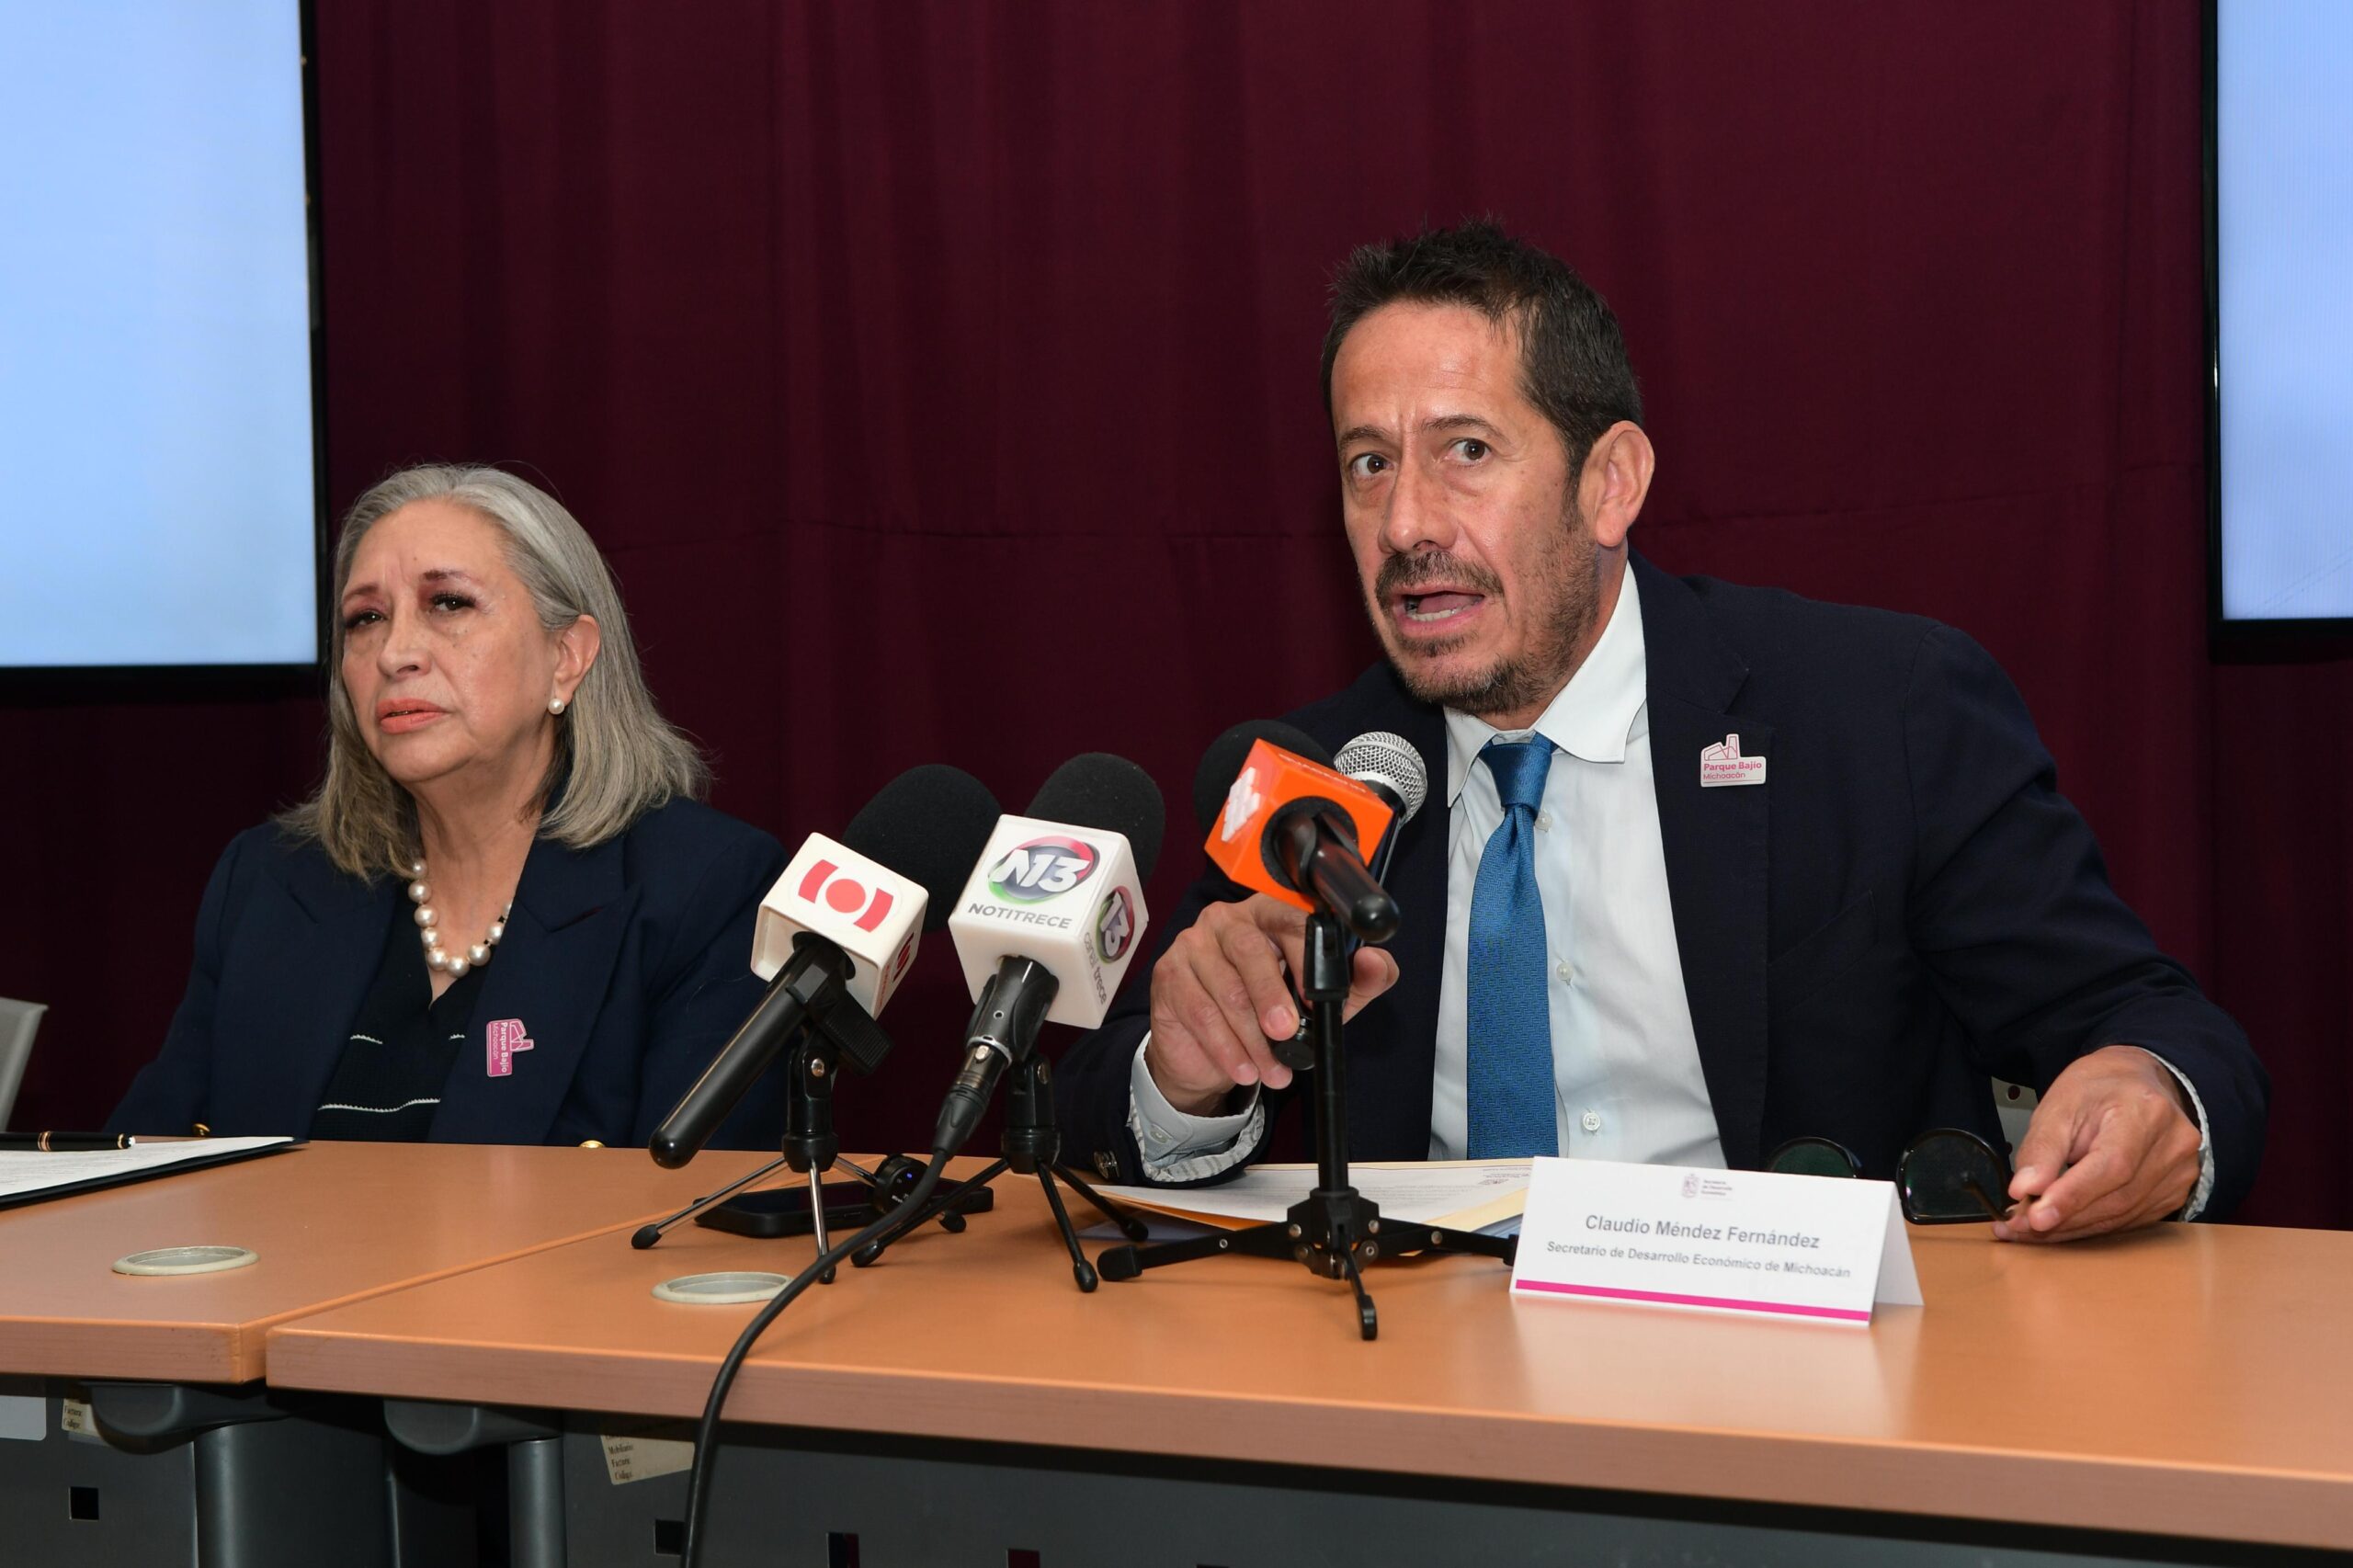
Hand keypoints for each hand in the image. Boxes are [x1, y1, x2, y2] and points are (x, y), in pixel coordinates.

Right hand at [1144, 894, 1399, 1115]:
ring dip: (1251, 1037)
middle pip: (1249, 950)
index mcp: (1267, 914)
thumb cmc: (1269, 1016)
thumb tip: (1375, 962)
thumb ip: (1357, 983)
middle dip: (1271, 995)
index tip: (1317, 998)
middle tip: (1286, 1032)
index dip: (1305, 958)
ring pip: (1225, 989)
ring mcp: (1192, 945)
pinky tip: (1243, 1068)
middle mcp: (1226, 920)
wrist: (1212, 1054)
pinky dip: (1225, 1047)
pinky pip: (1199, 1012)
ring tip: (1272, 1069)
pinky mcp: (1169, 976)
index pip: (1288, 921)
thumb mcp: (1321, 1003)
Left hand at [1994, 1045, 2200, 1242]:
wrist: (2136, 1082)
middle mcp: (2174, 1145)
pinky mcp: (2174, 1192)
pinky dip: (2092, 1225)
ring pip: (2122, 1216)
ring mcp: (2180, 1172)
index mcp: (2147, 1112)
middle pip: (2117, 1198)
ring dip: (2072, 1227)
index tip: (2036, 1217)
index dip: (2072, 1196)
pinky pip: (2130, 1220)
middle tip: (2017, 1226)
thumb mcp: (2060, 1104)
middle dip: (2063, 1217)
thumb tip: (2025, 1190)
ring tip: (2030, 1227)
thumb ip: (2042, 1148)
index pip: (2112, 1166)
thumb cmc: (2099, 1088)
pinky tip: (2062, 1224)